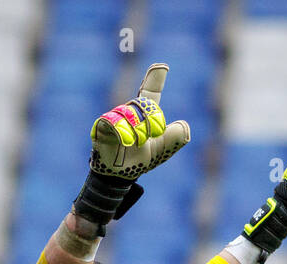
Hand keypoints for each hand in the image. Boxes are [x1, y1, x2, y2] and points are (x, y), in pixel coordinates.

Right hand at [89, 63, 190, 179]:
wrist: (121, 175)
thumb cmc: (140, 159)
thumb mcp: (163, 149)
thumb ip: (175, 137)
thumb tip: (184, 125)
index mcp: (144, 115)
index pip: (150, 93)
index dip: (155, 79)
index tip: (162, 66)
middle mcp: (129, 112)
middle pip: (143, 104)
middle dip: (150, 119)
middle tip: (151, 136)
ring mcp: (115, 117)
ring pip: (129, 113)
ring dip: (137, 130)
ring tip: (136, 144)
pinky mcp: (102, 126)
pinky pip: (112, 121)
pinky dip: (122, 131)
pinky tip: (127, 141)